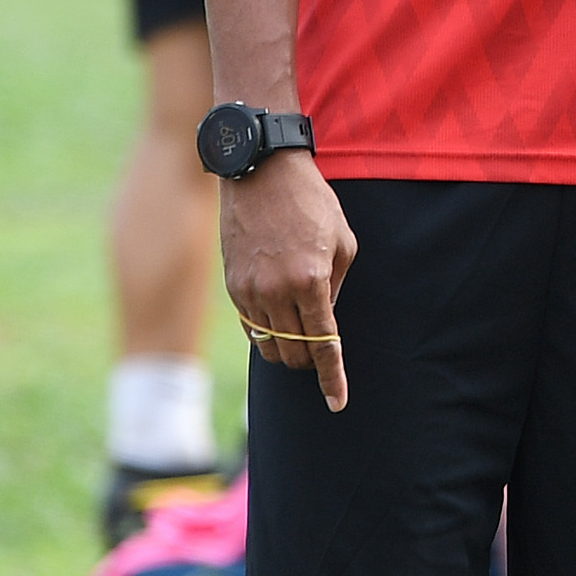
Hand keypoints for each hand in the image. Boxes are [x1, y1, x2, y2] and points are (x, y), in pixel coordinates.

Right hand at [222, 150, 358, 411]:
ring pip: (269, 346)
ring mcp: (249, 290)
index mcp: (312, 280)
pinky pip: (250, 326)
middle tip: (323, 356)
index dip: (332, 378)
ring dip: (287, 351)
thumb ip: (337, 287)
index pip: (324, 345)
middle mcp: (277, 291)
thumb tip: (324, 321)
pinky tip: (278, 323)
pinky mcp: (232, 285)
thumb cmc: (312, 202)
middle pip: (295, 352)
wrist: (261, 172)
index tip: (338, 403)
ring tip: (301, 339)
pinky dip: (266, 333)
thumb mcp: (343, 241)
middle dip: (311, 363)